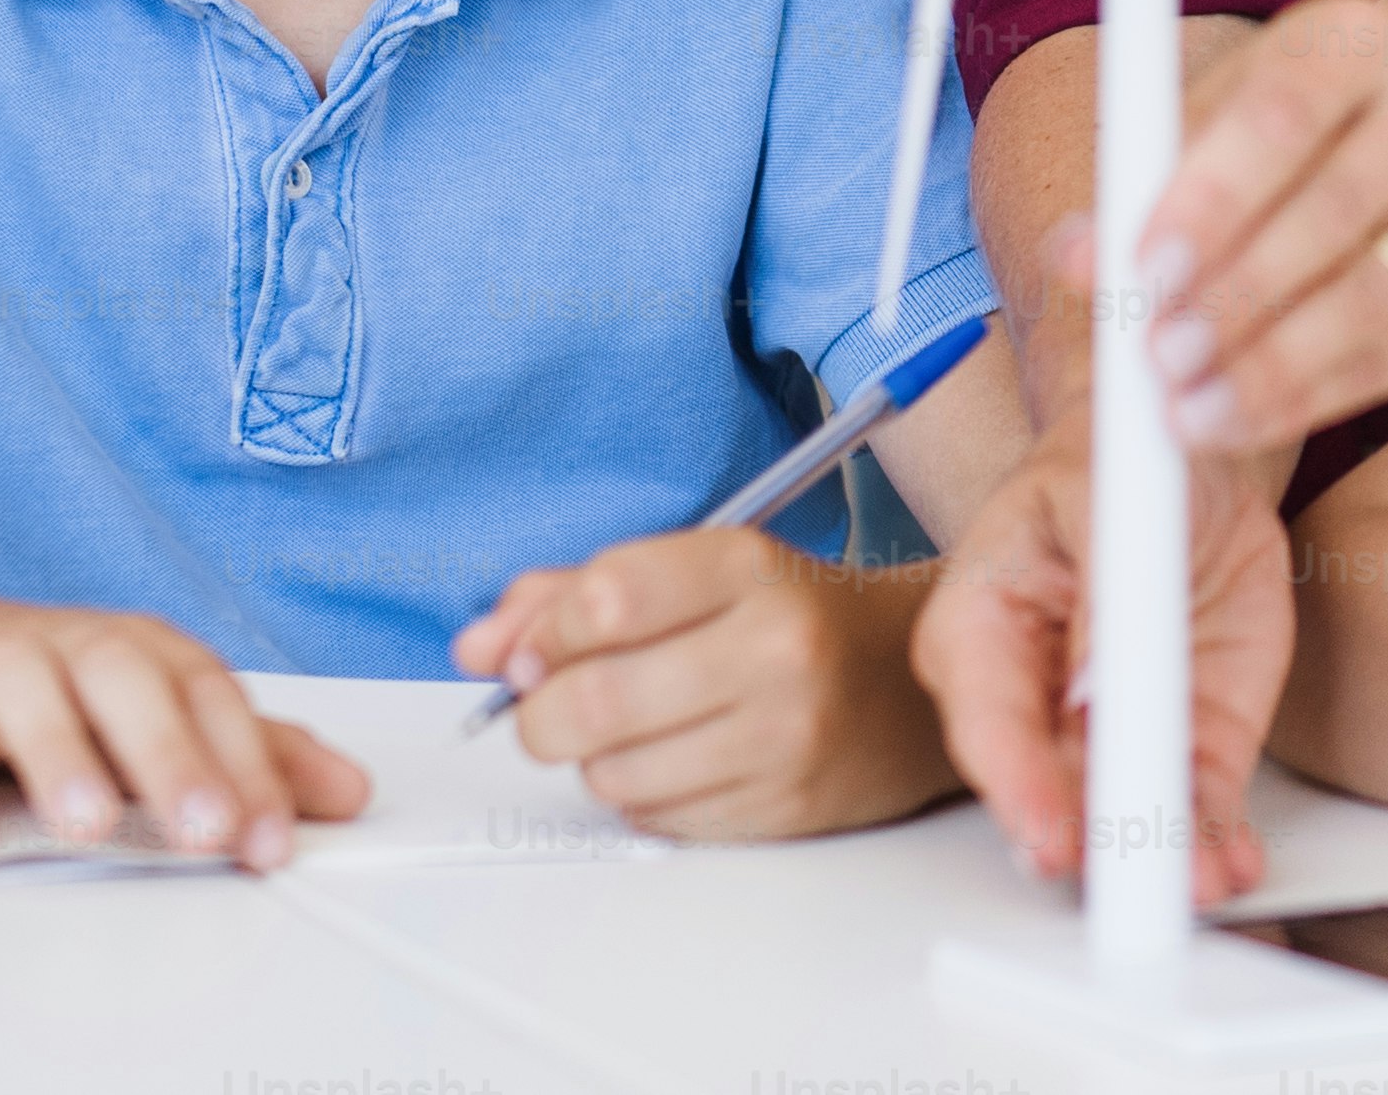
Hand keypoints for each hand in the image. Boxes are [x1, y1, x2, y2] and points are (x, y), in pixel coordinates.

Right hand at [0, 595, 366, 869]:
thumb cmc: (50, 685)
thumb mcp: (153, 712)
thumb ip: (249, 754)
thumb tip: (350, 793)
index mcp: (139, 650)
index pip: (208, 695)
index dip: (247, 766)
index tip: (273, 840)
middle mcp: (67, 648)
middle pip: (126, 680)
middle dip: (171, 754)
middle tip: (205, 829)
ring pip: (22, 694)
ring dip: (58, 755)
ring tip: (86, 825)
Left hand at [456, 530, 954, 839]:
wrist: (910, 683)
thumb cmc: (792, 617)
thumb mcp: (697, 571)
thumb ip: (575, 594)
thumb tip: (478, 648)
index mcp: (748, 567)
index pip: (606, 598)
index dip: (541, 635)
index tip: (531, 653)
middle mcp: (774, 649)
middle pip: (593, 701)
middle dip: (538, 716)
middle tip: (546, 708)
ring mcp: (784, 737)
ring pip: (613, 774)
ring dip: (595, 761)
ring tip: (634, 730)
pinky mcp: (785, 809)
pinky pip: (657, 820)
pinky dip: (643, 797)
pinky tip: (679, 761)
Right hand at [909, 430, 1293, 897]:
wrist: (1185, 464)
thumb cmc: (1112, 463)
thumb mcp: (1103, 497)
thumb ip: (1100, 585)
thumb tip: (1094, 681)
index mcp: (981, 628)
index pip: (989, 722)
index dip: (1020, 785)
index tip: (1051, 833)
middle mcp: (1036, 700)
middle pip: (1054, 790)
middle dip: (1096, 841)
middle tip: (1133, 877)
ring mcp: (1113, 729)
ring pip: (1128, 814)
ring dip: (1164, 855)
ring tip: (1199, 877)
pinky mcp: (1186, 741)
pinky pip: (1196, 804)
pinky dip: (1216, 837)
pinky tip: (1230, 859)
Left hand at [1116, 0, 1387, 455]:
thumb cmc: (1266, 140)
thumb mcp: (1199, 130)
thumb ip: (1135, 187)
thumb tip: (1076, 258)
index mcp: (1353, 36)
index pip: (1286, 110)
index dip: (1213, 197)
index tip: (1146, 267)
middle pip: (1340, 204)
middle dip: (1238, 293)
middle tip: (1159, 355)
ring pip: (1378, 291)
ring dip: (1271, 362)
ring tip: (1188, 405)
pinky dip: (1313, 399)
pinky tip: (1239, 418)